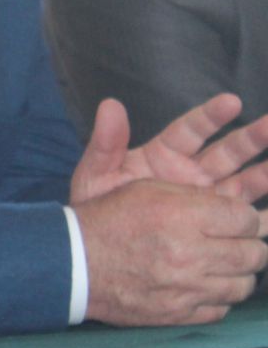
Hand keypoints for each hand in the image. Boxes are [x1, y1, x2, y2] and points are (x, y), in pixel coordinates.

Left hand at [71, 95, 267, 205]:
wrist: (100, 245)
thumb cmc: (96, 203)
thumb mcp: (97, 173)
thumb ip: (106, 142)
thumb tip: (109, 105)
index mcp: (164, 154)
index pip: (191, 130)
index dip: (211, 116)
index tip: (231, 102)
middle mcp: (191, 172)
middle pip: (228, 151)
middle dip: (252, 138)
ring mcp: (204, 198)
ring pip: (243, 181)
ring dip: (265, 174)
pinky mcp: (212, 224)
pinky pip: (242, 216)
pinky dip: (262, 215)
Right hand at [73, 178, 266, 324]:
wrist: (71, 263)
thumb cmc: (106, 221)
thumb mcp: (143, 188)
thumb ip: (192, 193)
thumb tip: (234, 200)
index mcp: (180, 216)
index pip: (246, 218)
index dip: (246, 217)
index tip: (236, 219)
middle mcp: (188, 254)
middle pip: (253, 253)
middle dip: (250, 245)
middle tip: (236, 242)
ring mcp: (185, 288)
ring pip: (243, 285)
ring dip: (238, 273)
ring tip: (223, 265)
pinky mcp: (177, 313)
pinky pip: (221, 310)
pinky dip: (219, 298)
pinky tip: (205, 286)